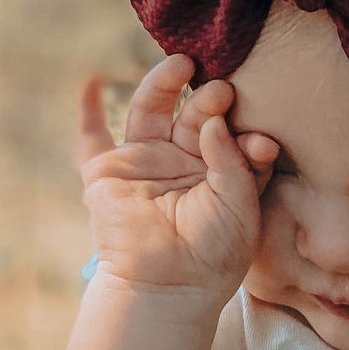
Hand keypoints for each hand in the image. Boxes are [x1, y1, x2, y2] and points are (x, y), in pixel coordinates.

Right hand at [75, 54, 279, 297]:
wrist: (169, 287)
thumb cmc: (214, 254)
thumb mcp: (240, 205)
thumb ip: (232, 159)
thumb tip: (212, 119)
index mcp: (220, 171)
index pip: (234, 136)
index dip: (247, 133)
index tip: (261, 141)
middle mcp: (183, 161)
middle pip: (195, 115)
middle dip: (210, 101)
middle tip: (224, 90)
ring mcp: (145, 162)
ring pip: (152, 109)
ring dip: (165, 83)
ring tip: (183, 63)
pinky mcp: (108, 171)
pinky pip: (92, 137)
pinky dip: (88, 111)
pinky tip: (92, 83)